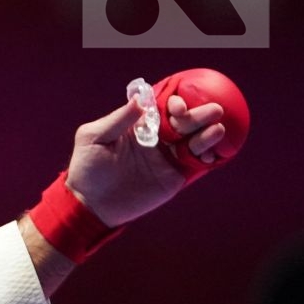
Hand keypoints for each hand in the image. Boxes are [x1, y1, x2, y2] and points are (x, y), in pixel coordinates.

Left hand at [64, 94, 227, 226]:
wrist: (91, 203)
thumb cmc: (87, 168)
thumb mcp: (93, 138)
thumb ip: (117, 120)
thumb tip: (139, 100)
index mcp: (139, 125)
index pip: (163, 107)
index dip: (175, 103)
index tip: (177, 106)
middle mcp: (157, 137)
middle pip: (184, 121)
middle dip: (199, 114)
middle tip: (214, 111)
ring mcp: (167, 156)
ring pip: (193, 141)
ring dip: (207, 134)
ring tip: (216, 130)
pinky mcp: (174, 176)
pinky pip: (195, 163)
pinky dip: (207, 157)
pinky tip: (212, 155)